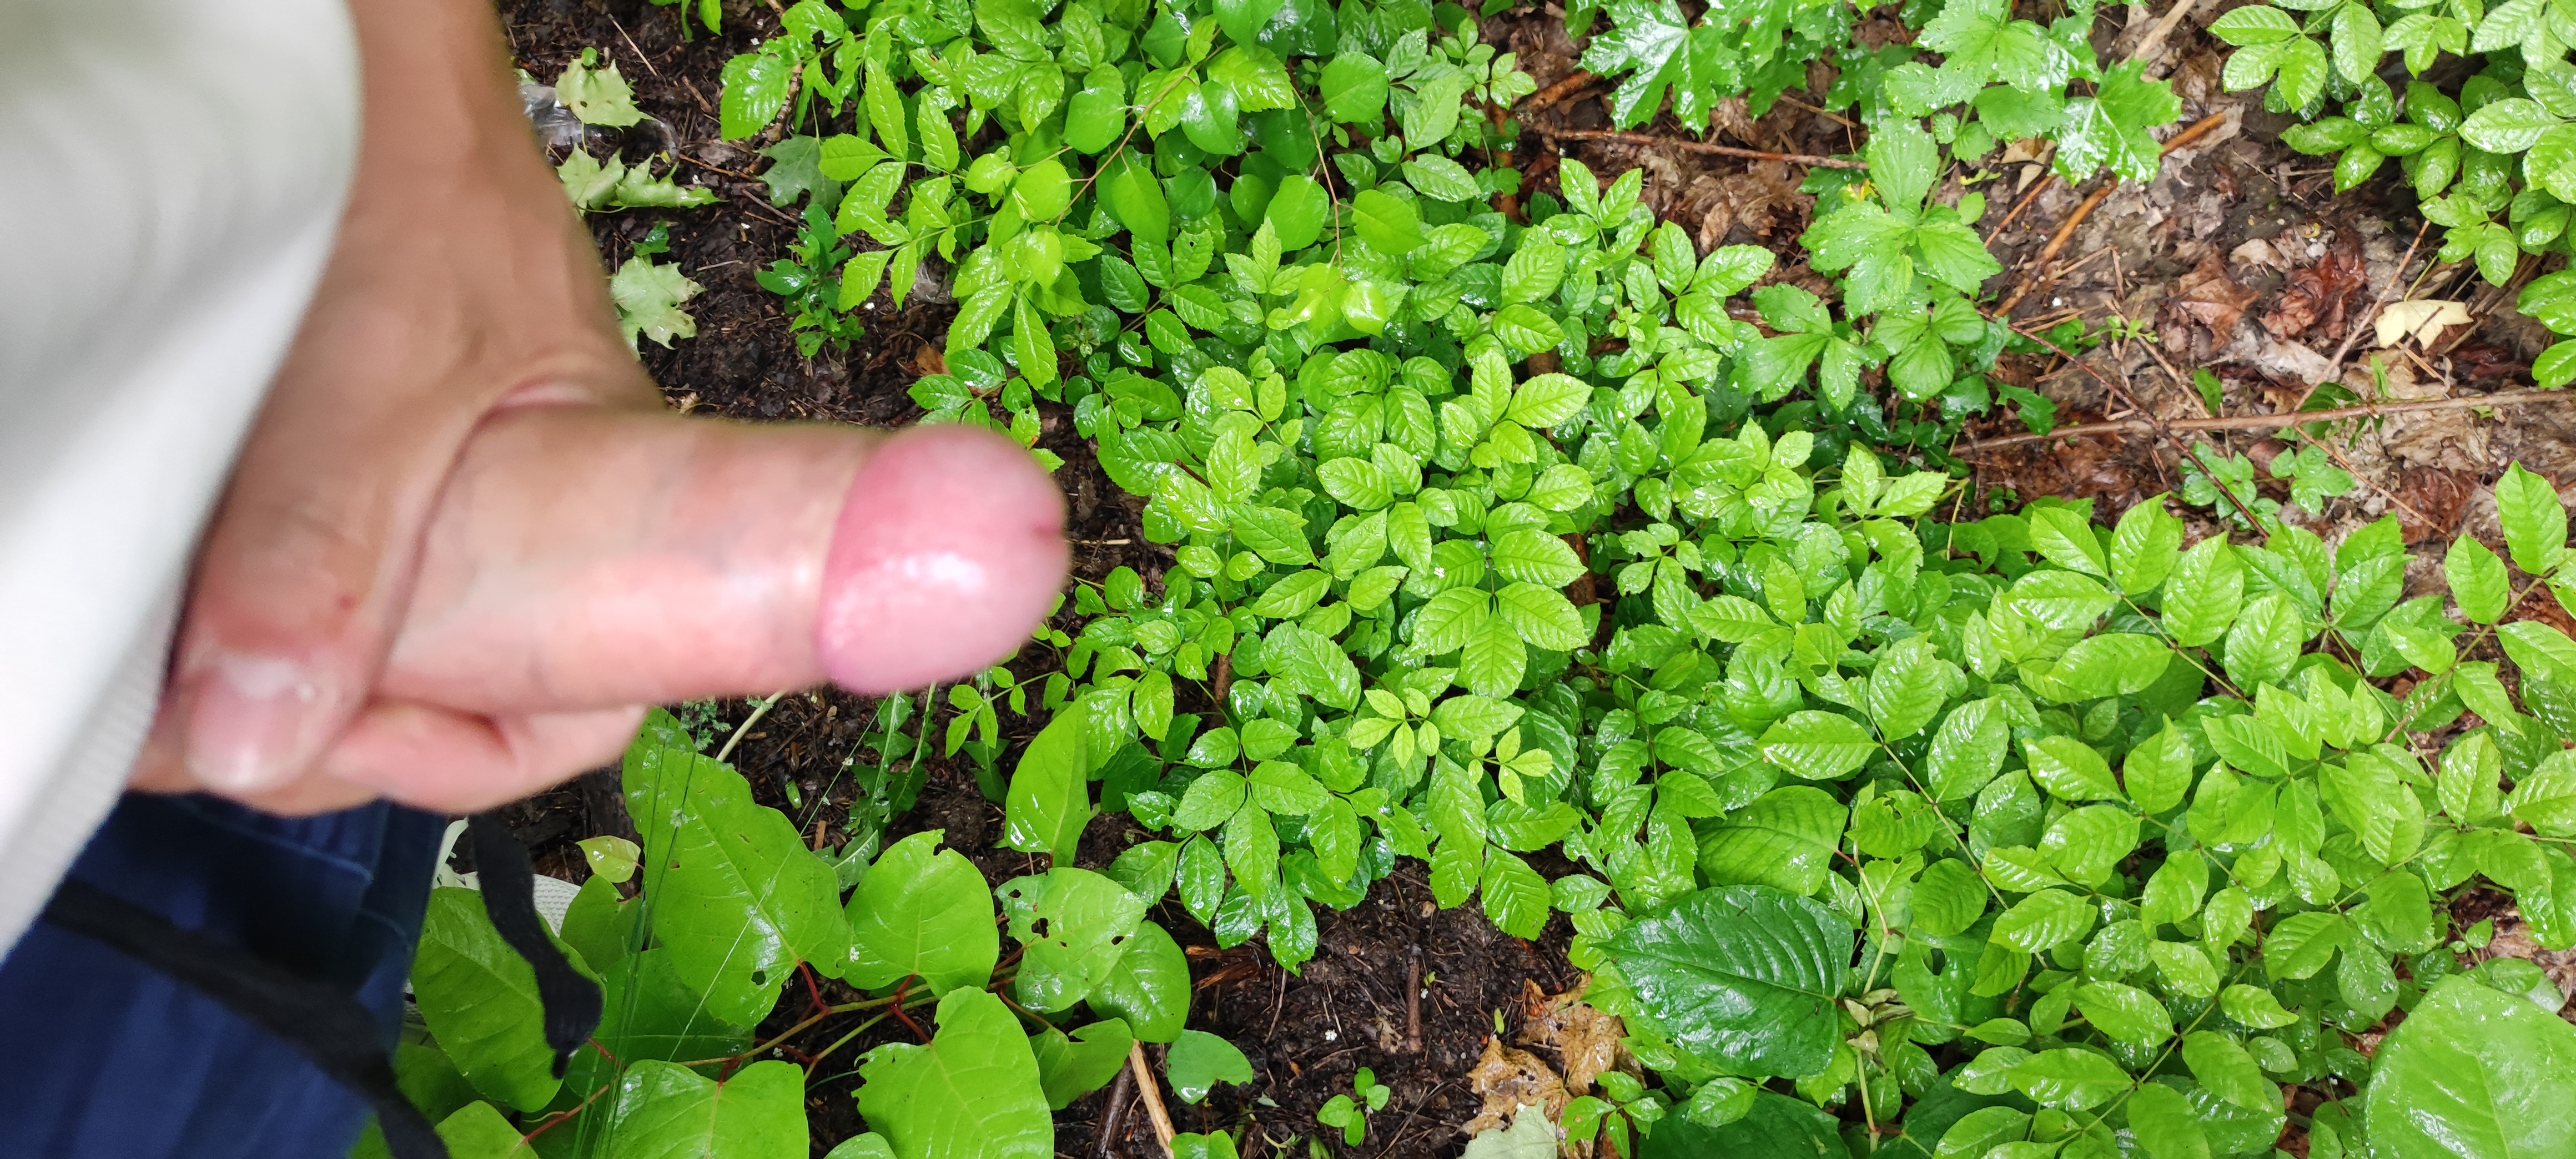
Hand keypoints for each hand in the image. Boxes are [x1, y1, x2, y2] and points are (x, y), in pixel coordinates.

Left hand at [128, 0, 1065, 814]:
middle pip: (452, 699)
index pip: (571, 710)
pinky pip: (292, 589)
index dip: (457, 755)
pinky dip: (226, 618)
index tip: (333, 739)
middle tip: (208, 717)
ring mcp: (425, 503)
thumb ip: (333, 549)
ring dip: (269, 676)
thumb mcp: (383, 370)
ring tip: (179, 671)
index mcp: (602, 518)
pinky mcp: (332, 473)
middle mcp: (520, 529)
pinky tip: (176, 608)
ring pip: (362, 654)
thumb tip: (262, 738)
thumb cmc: (422, 173)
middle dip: (333, 728)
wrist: (361, 55)